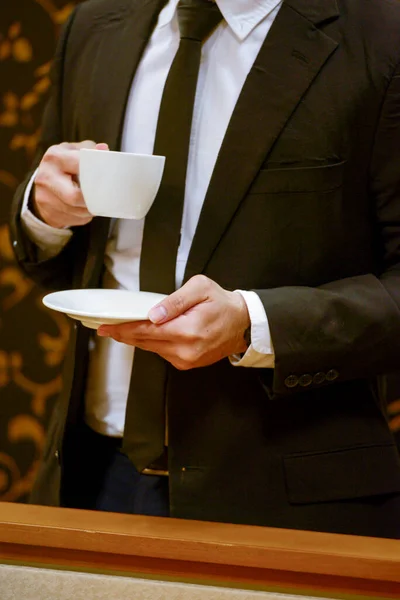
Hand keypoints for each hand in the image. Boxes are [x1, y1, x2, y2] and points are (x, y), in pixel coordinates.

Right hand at [32, 140, 108, 227]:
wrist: (44, 182)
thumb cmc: (65, 164)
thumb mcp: (75, 151)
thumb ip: (91, 150)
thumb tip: (104, 149)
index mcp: (55, 158)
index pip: (80, 166)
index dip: (96, 173)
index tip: (108, 178)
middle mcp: (46, 177)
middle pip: (75, 196)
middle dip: (93, 199)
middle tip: (104, 197)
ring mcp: (44, 197)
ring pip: (78, 211)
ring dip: (91, 209)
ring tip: (95, 201)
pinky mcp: (48, 213)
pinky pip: (75, 219)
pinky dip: (84, 215)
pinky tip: (84, 207)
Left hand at [97, 275, 250, 369]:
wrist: (243, 323)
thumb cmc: (222, 303)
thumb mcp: (200, 289)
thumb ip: (175, 301)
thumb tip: (153, 314)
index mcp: (187, 330)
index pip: (146, 331)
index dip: (123, 329)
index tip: (105, 327)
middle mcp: (186, 350)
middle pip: (145, 342)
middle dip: (125, 334)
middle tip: (107, 327)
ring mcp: (187, 360)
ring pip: (152, 349)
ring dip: (137, 339)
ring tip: (125, 328)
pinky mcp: (188, 364)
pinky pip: (162, 353)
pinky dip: (152, 343)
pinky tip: (148, 334)